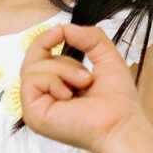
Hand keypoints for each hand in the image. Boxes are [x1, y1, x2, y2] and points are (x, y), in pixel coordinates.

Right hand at [20, 23, 143, 152]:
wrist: (122, 124)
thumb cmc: (118, 100)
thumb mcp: (106, 57)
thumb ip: (89, 37)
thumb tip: (64, 27)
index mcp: (55, 87)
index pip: (38, 57)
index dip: (45, 40)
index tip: (60, 31)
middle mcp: (42, 97)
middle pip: (33, 59)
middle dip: (62, 60)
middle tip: (86, 77)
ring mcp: (34, 107)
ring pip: (32, 68)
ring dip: (63, 70)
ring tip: (84, 85)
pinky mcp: (32, 113)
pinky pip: (31, 80)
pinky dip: (54, 81)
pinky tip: (70, 96)